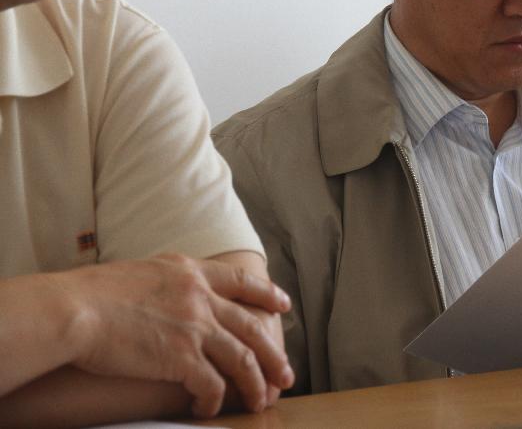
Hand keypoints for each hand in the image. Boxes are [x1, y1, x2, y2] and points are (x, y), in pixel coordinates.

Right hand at [56, 254, 293, 417]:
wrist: (74, 310)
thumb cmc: (90, 295)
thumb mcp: (142, 273)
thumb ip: (168, 283)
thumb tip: (171, 295)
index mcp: (189, 271)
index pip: (241, 281)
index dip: (267, 293)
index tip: (284, 306)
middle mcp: (200, 296)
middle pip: (252, 326)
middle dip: (274, 354)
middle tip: (287, 375)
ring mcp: (195, 326)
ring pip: (243, 359)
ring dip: (255, 384)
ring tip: (260, 402)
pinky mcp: (182, 357)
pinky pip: (212, 385)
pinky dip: (214, 401)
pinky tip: (207, 410)